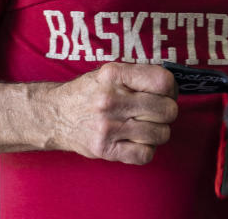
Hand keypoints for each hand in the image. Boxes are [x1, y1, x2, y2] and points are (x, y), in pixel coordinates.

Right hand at [45, 62, 177, 164]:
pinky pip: (145, 155)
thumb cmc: (89, 92)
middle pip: (166, 110)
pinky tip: (137, 141)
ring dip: (158, 132)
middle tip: (156, 112)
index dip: (171, 88)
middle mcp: (110, 99)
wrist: (54, 115)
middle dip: (167, 112)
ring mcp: (107, 126)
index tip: (166, 93)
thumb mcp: (110, 73)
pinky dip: (147, 150)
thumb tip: (173, 88)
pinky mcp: (104, 149)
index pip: (162, 81)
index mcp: (114, 75)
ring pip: (160, 134)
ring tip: (145, 127)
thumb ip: (139, 76)